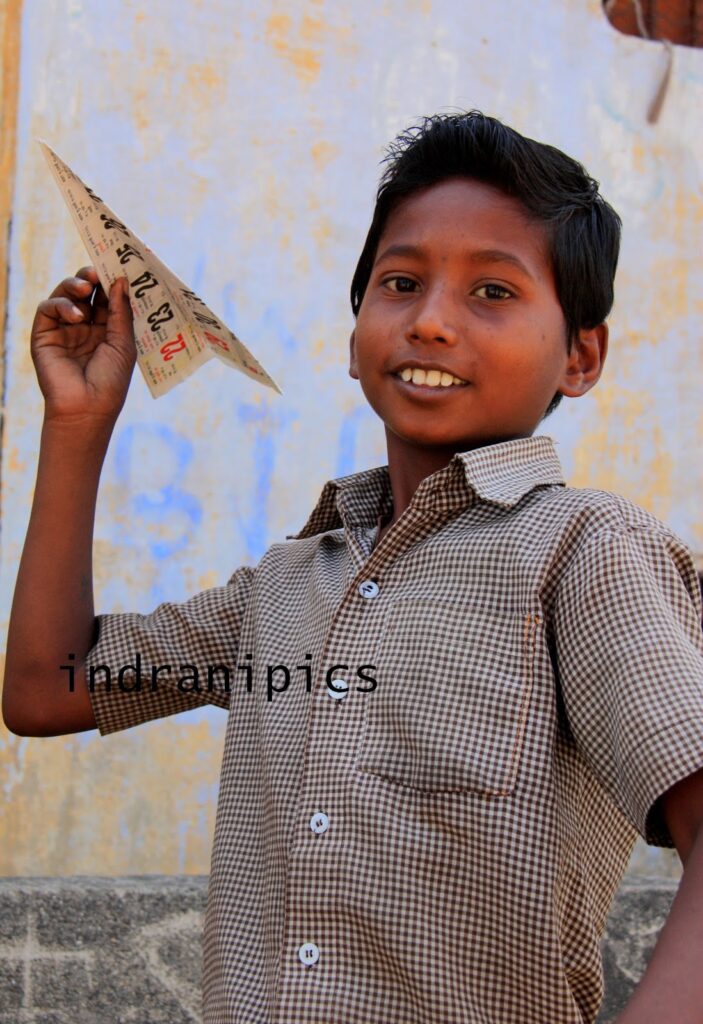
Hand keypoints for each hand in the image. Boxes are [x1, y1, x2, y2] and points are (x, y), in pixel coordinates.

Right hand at [31, 265, 136, 423]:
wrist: (87, 408)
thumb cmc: (110, 381)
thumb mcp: (123, 344)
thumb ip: (120, 311)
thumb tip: (120, 279)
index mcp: (108, 329)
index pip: (109, 296)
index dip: (113, 280)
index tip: (120, 263)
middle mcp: (86, 326)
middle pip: (87, 291)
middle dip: (93, 277)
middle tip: (99, 270)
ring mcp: (65, 329)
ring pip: (66, 294)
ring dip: (75, 285)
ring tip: (86, 288)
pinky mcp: (44, 333)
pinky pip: (49, 308)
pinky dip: (62, 305)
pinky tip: (77, 316)